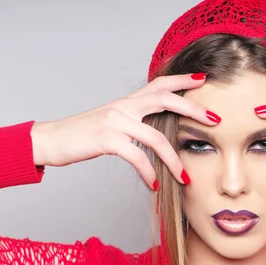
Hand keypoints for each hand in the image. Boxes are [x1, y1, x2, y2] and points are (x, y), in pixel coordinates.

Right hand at [31, 73, 219, 189]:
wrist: (50, 141)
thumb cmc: (82, 135)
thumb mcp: (110, 122)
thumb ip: (132, 121)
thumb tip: (155, 132)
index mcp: (126, 102)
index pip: (159, 84)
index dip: (182, 80)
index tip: (203, 80)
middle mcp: (123, 106)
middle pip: (165, 99)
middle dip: (193, 109)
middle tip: (216, 120)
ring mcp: (114, 121)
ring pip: (156, 137)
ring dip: (174, 160)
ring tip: (185, 178)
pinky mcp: (106, 139)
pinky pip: (136, 157)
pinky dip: (148, 173)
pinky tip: (155, 185)